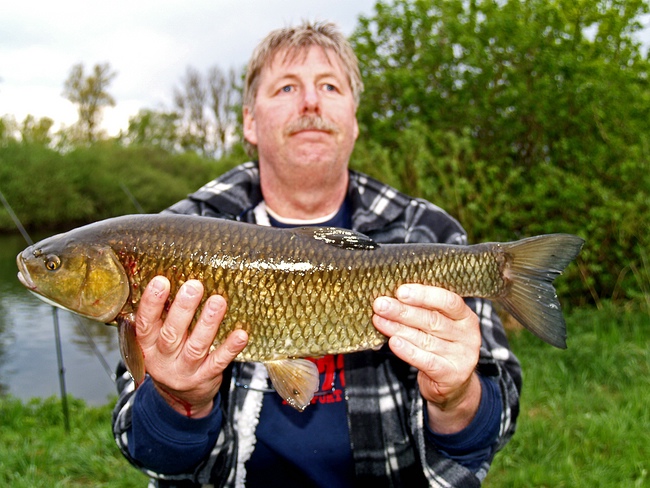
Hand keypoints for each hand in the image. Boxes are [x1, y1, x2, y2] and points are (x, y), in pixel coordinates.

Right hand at [135, 276, 247, 417]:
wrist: (181, 397)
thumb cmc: (171, 355)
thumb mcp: (157, 340)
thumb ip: (161, 316)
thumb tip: (172, 275)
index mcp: (147, 345)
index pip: (145, 323)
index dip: (151, 303)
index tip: (161, 281)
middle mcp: (162, 360)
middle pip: (171, 335)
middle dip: (183, 309)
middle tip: (194, 286)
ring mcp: (184, 371)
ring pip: (196, 347)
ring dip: (208, 324)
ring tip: (218, 301)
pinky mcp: (205, 378)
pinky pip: (218, 362)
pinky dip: (230, 348)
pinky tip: (241, 334)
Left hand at [372, 284, 481, 433]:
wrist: (453, 384)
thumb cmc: (440, 346)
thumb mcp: (438, 326)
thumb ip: (423, 311)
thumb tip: (391, 296)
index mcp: (466, 317)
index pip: (449, 301)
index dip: (424, 295)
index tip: (400, 291)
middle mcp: (468, 335)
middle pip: (433, 320)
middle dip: (403, 311)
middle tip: (380, 305)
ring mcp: (462, 356)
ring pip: (425, 339)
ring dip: (398, 329)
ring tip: (379, 320)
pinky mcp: (452, 375)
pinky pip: (426, 361)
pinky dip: (408, 351)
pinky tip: (393, 342)